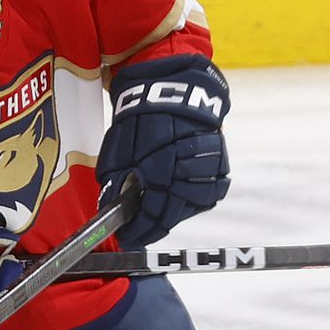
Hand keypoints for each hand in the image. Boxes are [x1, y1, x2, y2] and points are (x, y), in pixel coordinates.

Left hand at [96, 54, 230, 247]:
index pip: (151, 215)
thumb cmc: (141, 118)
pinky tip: (176, 194)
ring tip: (156, 210)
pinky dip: (191, 197)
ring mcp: (207, 172)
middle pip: (171, 216)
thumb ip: (114, 182)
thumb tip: (109, 209)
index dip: (138, 230)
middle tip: (139, 231)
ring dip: (172, 212)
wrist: (173, 92)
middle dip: (152, 226)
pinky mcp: (220, 166)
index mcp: (160, 170)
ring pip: (190, 207)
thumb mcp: (118, 148)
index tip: (128, 237)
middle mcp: (187, 174)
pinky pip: (207, 194)